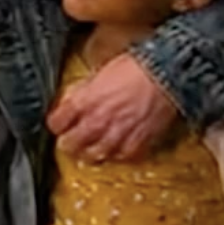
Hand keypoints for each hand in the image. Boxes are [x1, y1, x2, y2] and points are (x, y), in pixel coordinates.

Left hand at [46, 54, 177, 161]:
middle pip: (70, 145)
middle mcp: (97, 123)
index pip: (56, 123)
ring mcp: (116, 137)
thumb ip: (83, 89)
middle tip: (71, 138)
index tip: (60, 121)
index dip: (57, 121)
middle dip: (68, 141)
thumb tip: (72, 99)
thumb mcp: (100, 71)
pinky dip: (116, 154)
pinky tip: (116, 147)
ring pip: (93, 156)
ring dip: (89, 152)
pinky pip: (120, 158)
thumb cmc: (136, 66)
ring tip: (90, 147)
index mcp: (84, 101)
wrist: (167, 72)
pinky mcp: (136, 145)